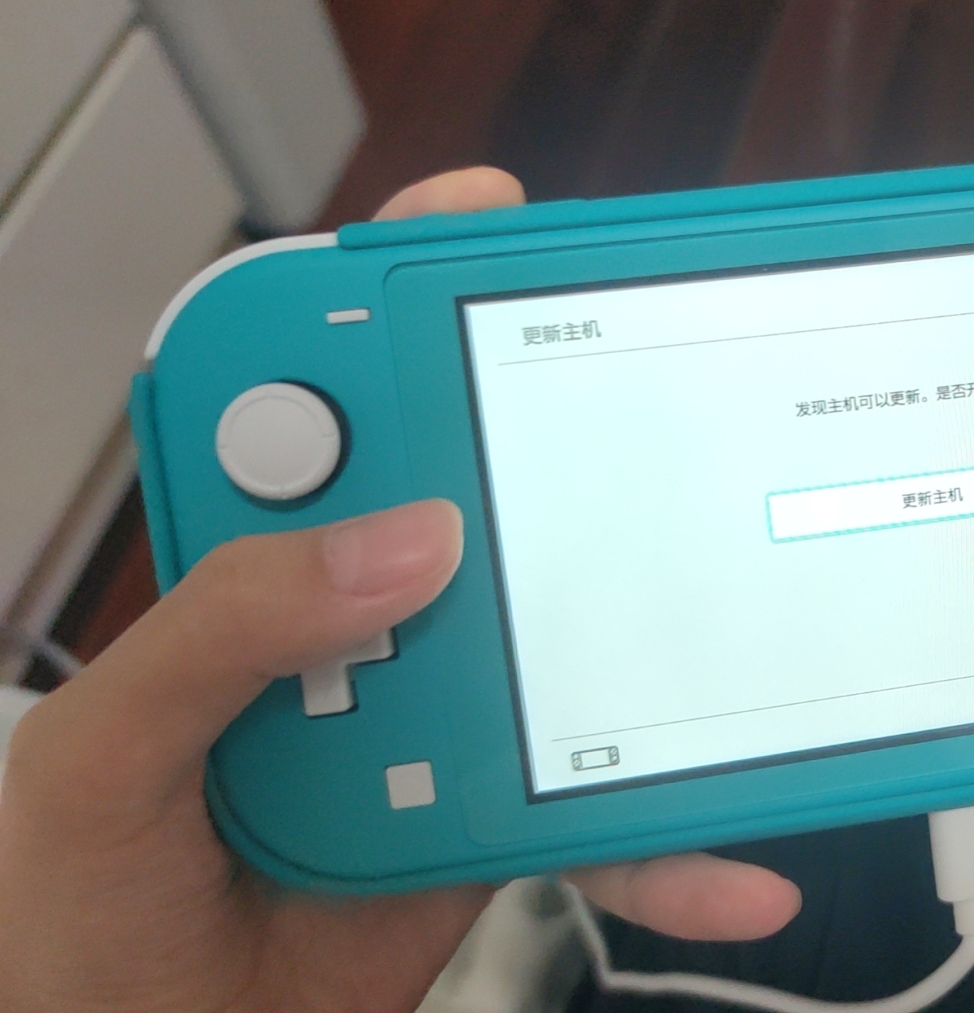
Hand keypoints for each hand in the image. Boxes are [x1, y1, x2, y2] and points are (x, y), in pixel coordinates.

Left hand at [0, 170, 800, 1012]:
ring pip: (568, 640)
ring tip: (729, 655)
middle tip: (661, 417)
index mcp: (246, 573)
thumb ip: (223, 634)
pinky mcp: (498, 808)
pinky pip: (604, 815)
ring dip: (660, 642)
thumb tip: (399, 542)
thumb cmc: (69, 916)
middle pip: (478, 492)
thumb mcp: (107, 756)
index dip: (396, 300)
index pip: (321, 407)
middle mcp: (356, 620)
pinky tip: (731, 873)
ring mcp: (439, 711)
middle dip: (570, 441)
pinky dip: (670, 851)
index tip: (490, 230)